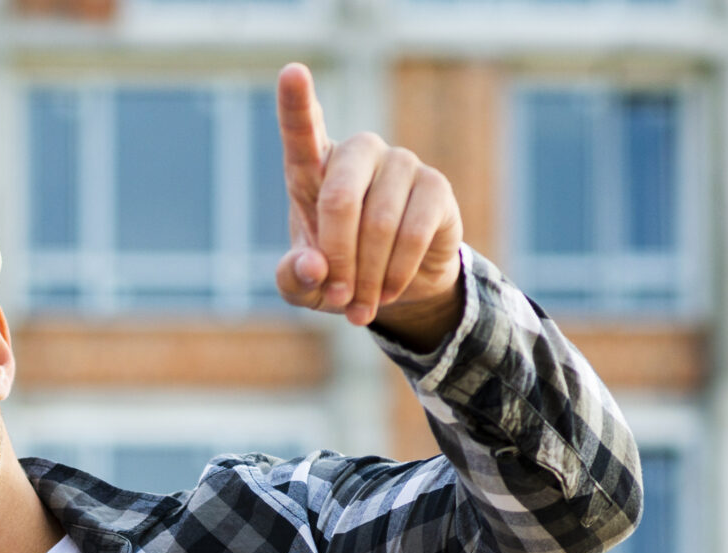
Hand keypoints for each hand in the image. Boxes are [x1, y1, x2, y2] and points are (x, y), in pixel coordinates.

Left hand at [273, 63, 465, 347]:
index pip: (301, 131)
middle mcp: (358, 153)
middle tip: (337, 299)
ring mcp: (400, 163)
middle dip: (337, 259)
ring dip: (367, 277)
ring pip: (379, 224)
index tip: (291, 71)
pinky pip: (413, 233)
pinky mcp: (435, 186)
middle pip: (340, 198)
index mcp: (314, 168)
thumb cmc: (337, 273)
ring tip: (361, 306)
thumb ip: (294, 279)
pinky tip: (388, 290)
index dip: (296, 102)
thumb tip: (313, 267)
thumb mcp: (304, 286)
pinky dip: (395, 273)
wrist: (393, 285)